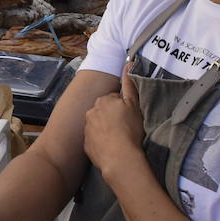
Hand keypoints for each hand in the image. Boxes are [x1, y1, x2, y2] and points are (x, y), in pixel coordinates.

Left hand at [84, 64, 147, 178]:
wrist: (119, 157)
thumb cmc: (130, 129)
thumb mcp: (134, 105)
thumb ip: (130, 84)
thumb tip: (128, 63)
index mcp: (103, 100)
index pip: (115, 99)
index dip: (124, 108)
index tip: (130, 117)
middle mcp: (91, 111)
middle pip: (104, 111)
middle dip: (112, 116)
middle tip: (125, 128)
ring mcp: (86, 128)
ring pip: (98, 124)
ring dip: (106, 128)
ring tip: (118, 138)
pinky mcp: (86, 143)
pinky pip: (94, 139)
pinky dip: (101, 141)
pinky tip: (110, 147)